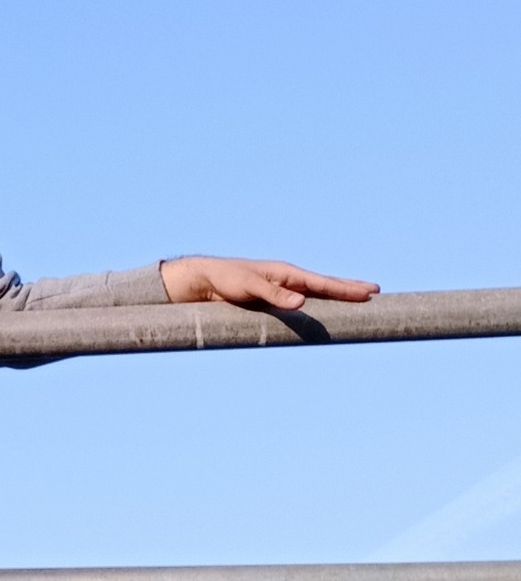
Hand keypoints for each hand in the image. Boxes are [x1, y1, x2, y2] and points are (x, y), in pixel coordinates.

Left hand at [160, 256, 379, 310]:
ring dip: (337, 295)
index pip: (323, 283)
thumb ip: (274, 295)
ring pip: (316, 293)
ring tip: (357, 297)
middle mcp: (288, 279)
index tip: (369, 292)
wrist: (206, 280)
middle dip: (349, 289)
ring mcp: (282, 288)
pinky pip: (302, 301)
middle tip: (375, 292)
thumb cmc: (226, 279)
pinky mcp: (273, 299)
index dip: (346, 289)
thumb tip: (302, 302)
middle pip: (325, 285)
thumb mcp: (249, 287)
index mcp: (286, 273)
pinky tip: (326, 307)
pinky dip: (319, 303)